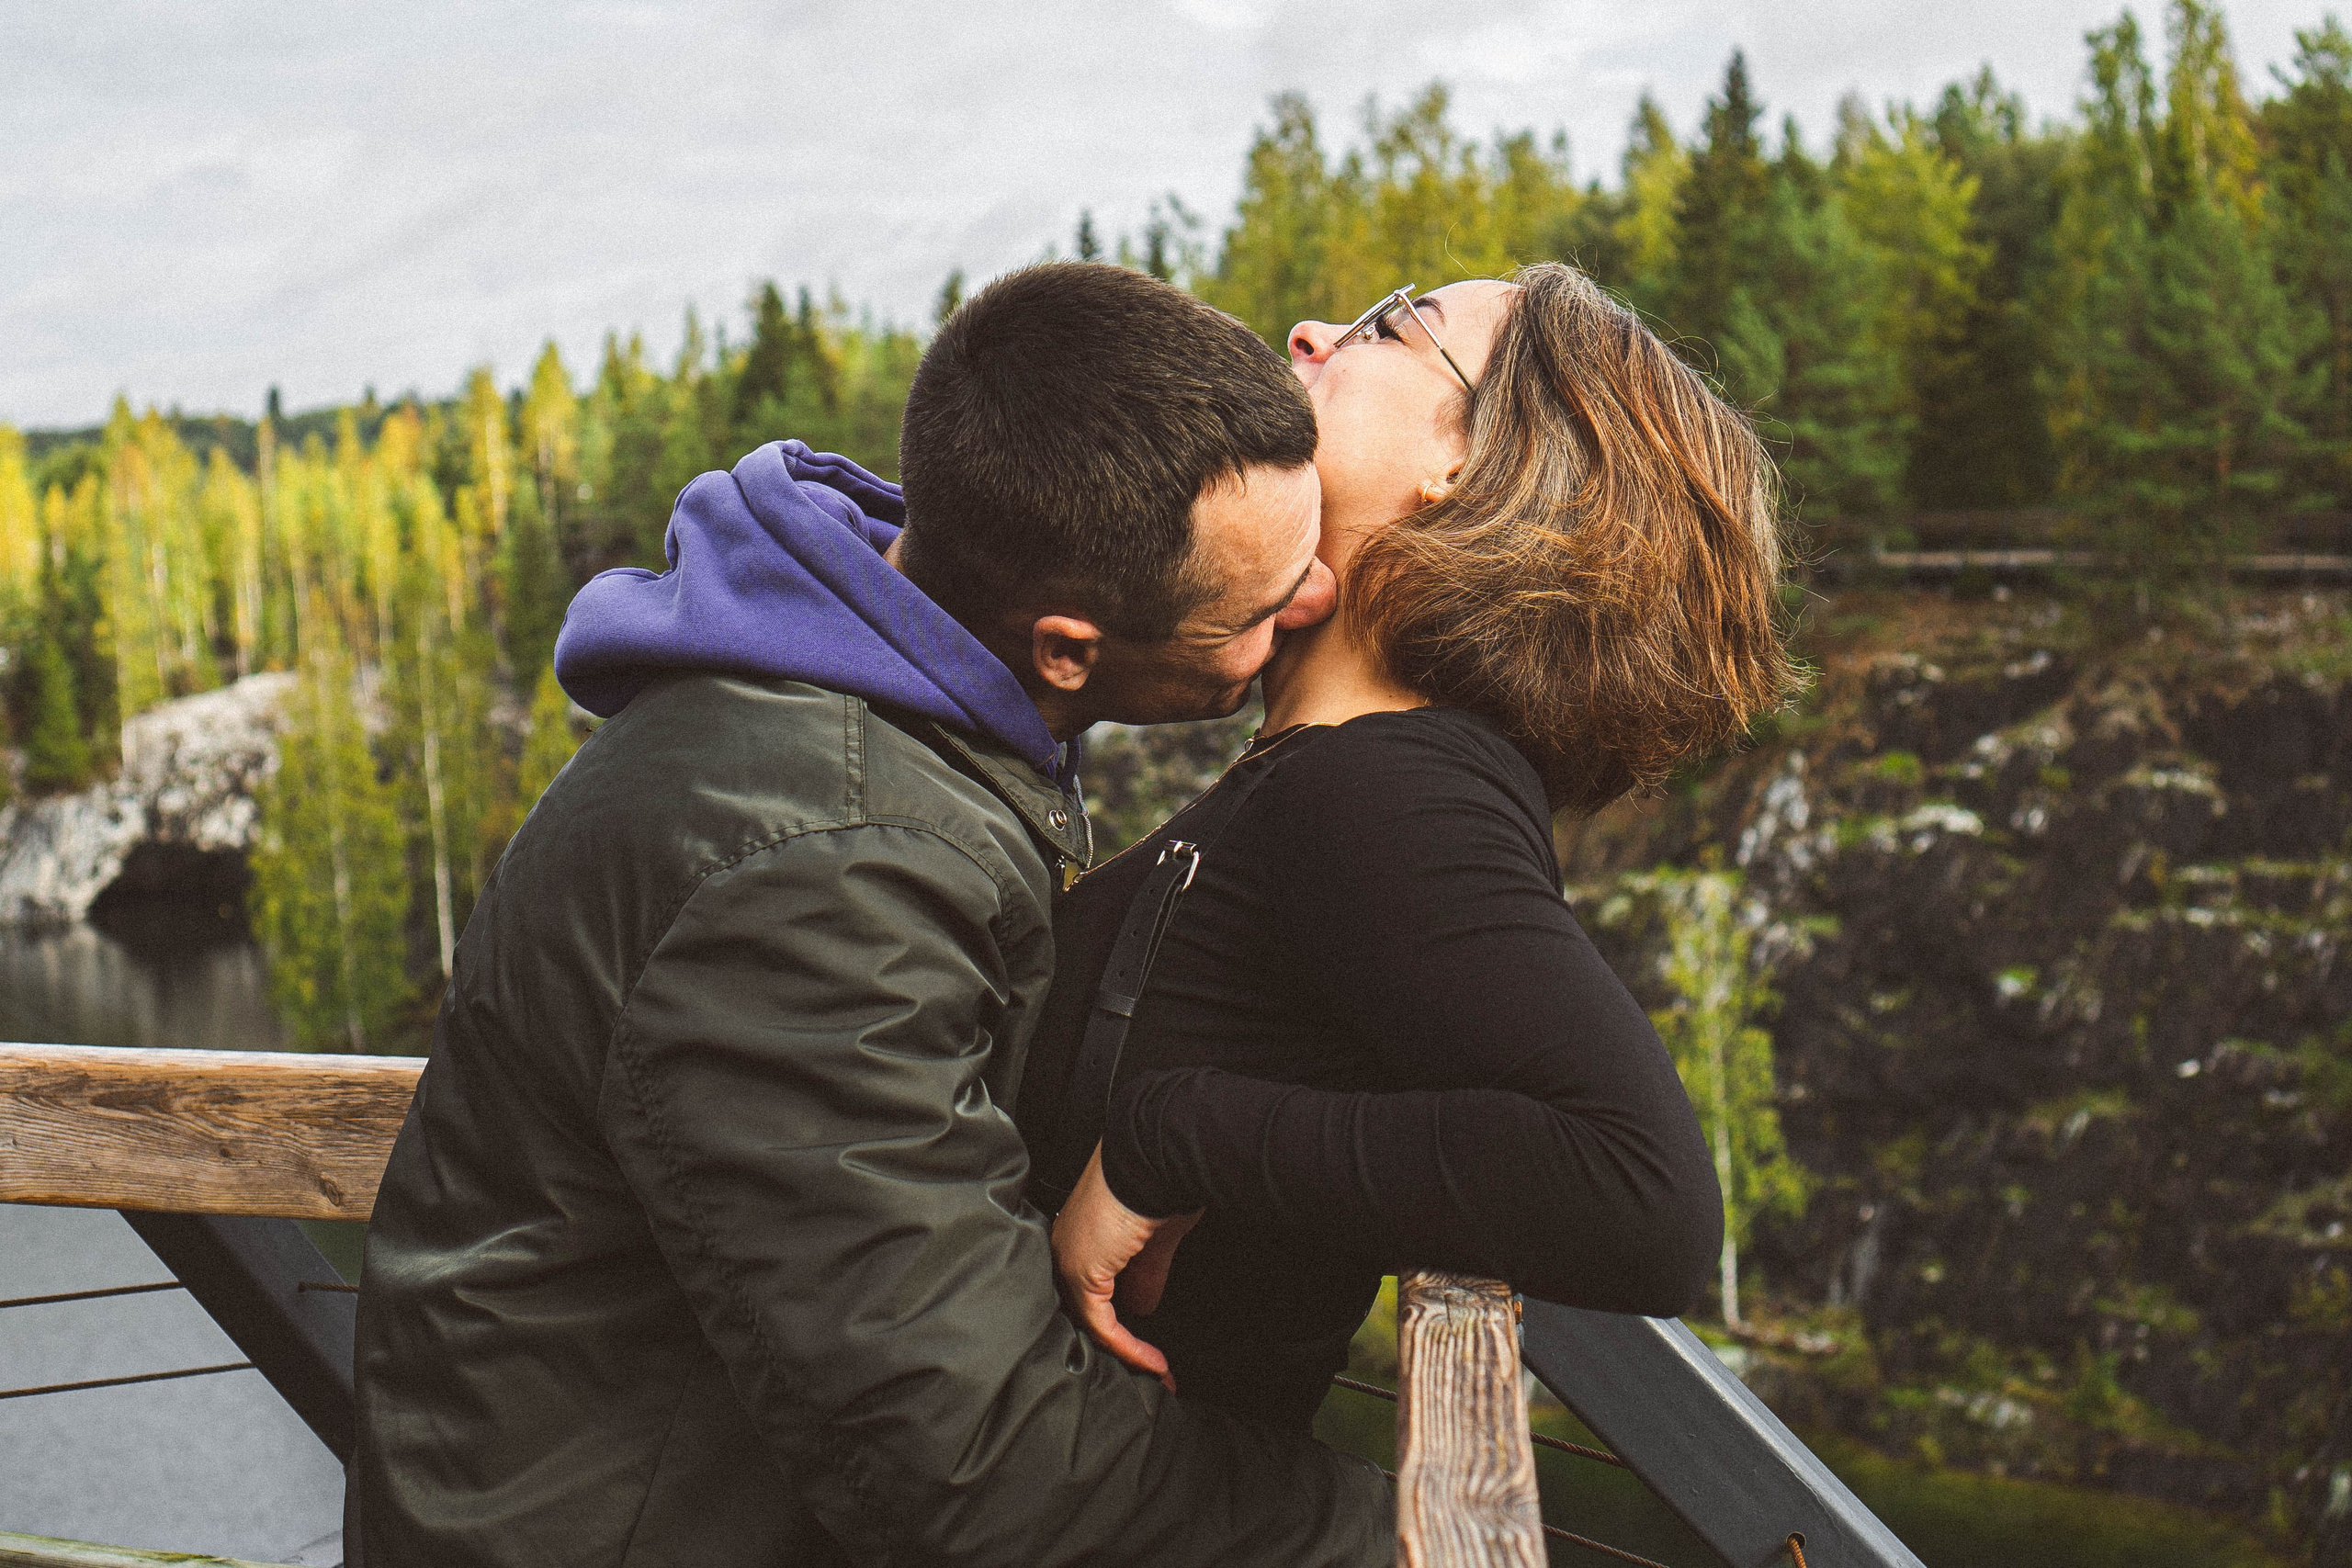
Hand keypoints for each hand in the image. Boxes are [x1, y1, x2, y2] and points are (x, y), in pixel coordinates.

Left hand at [1050, 1144, 1200, 1388]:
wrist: (1156, 1152)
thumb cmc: (1161, 1178)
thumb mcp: (1156, 1236)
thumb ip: (1147, 1272)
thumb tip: (1145, 1306)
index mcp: (1082, 1231)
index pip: (1089, 1287)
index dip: (1117, 1319)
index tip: (1147, 1342)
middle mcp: (1067, 1245)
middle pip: (1083, 1308)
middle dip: (1118, 1343)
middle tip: (1150, 1367)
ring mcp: (1069, 1258)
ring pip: (1089, 1321)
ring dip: (1126, 1352)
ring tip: (1155, 1372)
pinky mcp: (1081, 1271)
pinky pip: (1100, 1324)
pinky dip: (1128, 1348)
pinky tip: (1153, 1362)